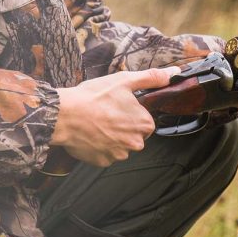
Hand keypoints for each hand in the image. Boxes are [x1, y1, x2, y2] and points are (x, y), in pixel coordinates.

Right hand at [51, 67, 179, 166]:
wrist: (64, 115)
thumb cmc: (94, 97)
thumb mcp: (124, 81)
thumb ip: (151, 78)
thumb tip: (173, 74)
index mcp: (144, 124)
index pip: (145, 122)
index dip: (131, 114)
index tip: (118, 108)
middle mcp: (136, 143)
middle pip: (133, 136)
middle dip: (122, 127)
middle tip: (105, 115)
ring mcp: (119, 155)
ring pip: (119, 146)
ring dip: (111, 138)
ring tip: (96, 124)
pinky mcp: (103, 162)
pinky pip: (105, 154)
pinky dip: (99, 147)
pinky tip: (90, 135)